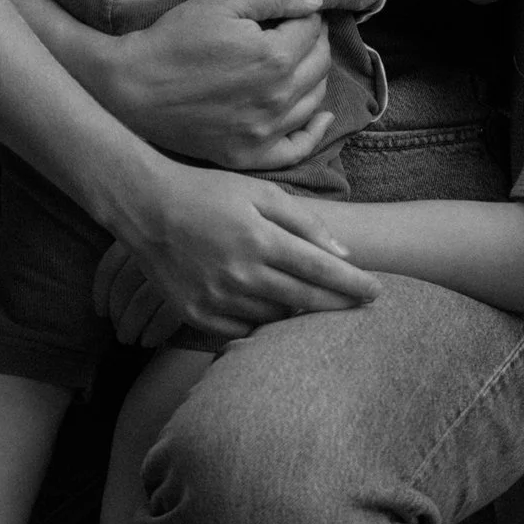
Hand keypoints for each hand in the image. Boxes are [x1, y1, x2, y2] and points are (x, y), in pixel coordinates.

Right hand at [100, 0, 333, 170]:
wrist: (132, 89)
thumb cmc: (173, 40)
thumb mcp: (220, 2)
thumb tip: (314, 1)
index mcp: (275, 57)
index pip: (312, 30)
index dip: (306, 15)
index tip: (295, 11)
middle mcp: (278, 97)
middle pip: (319, 64)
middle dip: (314, 42)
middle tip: (298, 32)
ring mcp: (266, 131)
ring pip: (314, 100)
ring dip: (314, 77)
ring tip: (298, 63)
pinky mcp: (251, 155)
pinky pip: (299, 147)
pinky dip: (315, 131)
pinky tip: (319, 116)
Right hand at [102, 165, 379, 343]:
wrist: (145, 207)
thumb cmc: (209, 192)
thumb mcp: (261, 192)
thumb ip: (305, 222)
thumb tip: (343, 255)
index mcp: (261, 239)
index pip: (322, 271)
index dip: (354, 285)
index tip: (378, 292)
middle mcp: (241, 274)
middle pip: (305, 302)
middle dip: (340, 306)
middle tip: (362, 307)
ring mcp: (217, 298)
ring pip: (275, 319)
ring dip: (301, 316)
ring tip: (319, 308)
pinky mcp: (195, 314)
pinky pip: (242, 331)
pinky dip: (262, 325)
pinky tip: (275, 314)